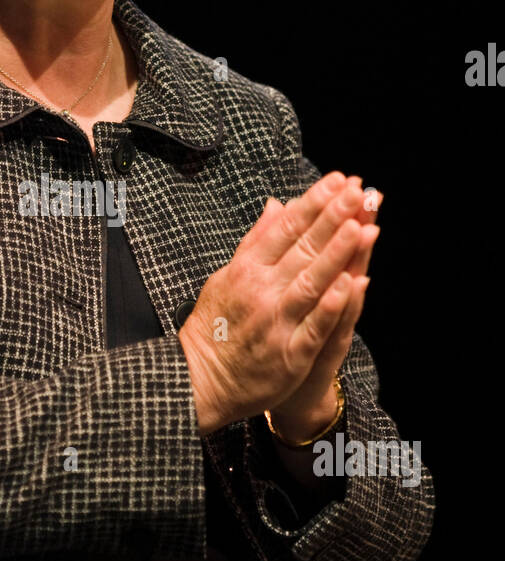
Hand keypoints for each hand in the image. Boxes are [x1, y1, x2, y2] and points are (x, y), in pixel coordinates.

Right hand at [178, 172, 380, 435]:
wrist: (200, 380)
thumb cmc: (214, 327)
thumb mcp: (226, 277)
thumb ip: (255, 242)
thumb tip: (276, 206)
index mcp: (246, 270)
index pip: (285, 229)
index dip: (313, 203)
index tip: (337, 180)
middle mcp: (261, 291)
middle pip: (302, 249)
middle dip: (332, 218)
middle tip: (357, 190)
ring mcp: (276, 323)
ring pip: (311, 282)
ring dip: (336, 254)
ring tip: (360, 226)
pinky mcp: (289, 354)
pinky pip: (314, 327)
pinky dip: (331, 306)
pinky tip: (352, 284)